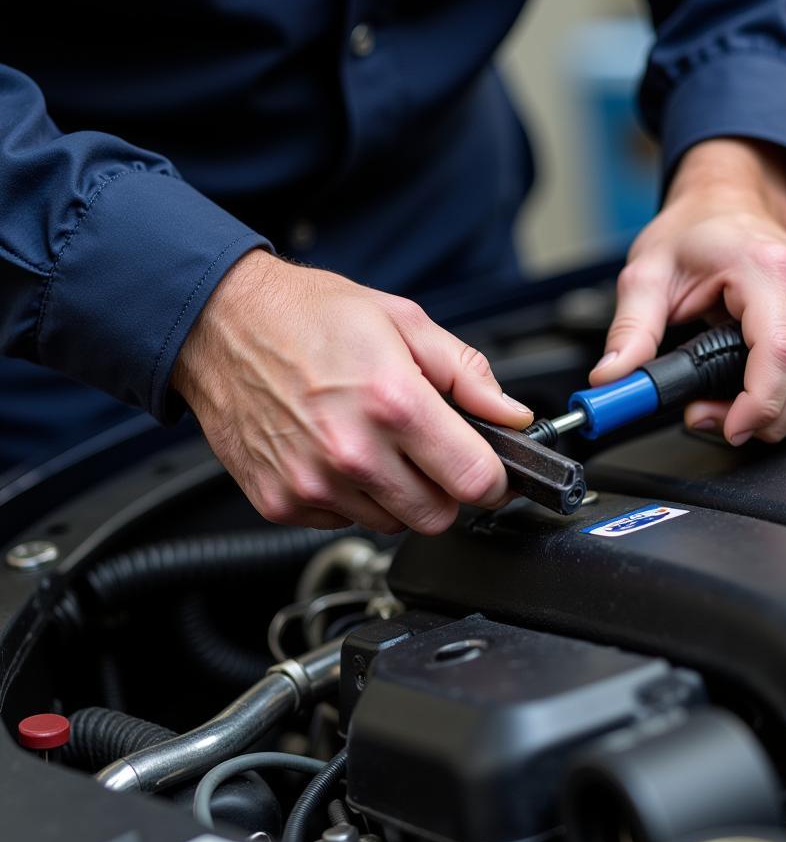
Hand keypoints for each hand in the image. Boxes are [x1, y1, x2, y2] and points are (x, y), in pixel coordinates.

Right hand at [171, 250, 533, 532]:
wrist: (218, 325)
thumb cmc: (306, 316)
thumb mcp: (402, 321)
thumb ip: (466, 373)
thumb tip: (511, 414)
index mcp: (393, 402)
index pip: (474, 480)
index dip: (494, 480)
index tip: (492, 472)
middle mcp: (353, 452)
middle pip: (437, 517)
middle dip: (446, 490)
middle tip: (429, 453)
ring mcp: (313, 483)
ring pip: (391, 524)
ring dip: (397, 496)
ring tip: (374, 444)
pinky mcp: (281, 503)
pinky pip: (342, 522)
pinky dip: (351, 498)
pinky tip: (336, 454)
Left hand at [591, 138, 785, 444]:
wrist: (725, 206)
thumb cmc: (693, 235)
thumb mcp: (646, 275)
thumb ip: (629, 330)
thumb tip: (612, 377)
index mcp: (766, 268)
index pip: (781, 352)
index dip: (759, 404)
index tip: (730, 427)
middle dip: (767, 419)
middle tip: (716, 421)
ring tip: (737, 412)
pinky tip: (768, 401)